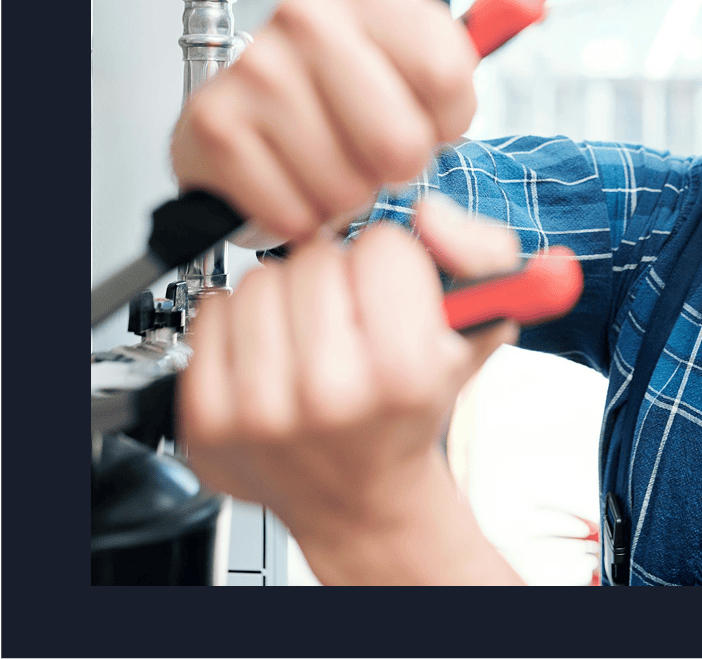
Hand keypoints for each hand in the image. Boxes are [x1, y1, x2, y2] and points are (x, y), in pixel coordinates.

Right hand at [170, 0, 563, 244]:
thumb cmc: (349, 101)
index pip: (448, 76)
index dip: (444, 121)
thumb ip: (498, 10)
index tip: (421, 115)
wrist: (259, 135)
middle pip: (401, 141)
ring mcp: (256, 68)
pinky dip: (300, 215)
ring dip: (345, 195)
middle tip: (368, 149)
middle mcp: (307, 16)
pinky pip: (293, 210)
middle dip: (395, 168)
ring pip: (347, 184)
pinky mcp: (214, 125)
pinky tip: (288, 181)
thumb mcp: (432, 56)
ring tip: (325, 162)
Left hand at [177, 194, 526, 584]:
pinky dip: (239, 323)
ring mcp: (261, 411)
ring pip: (258, 280)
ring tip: (310, 338)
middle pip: (315, 258)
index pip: (381, 246)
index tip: (394, 297)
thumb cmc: (414, 407)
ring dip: (285, 297)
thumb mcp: (478, 327)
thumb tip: (428, 215)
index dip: (392, 264)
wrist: (360, 499)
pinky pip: (211, 313)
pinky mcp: (208, 418)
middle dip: (336, 278)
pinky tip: (270, 354)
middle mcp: (328, 395)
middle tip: (351, 321)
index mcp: (404, 372)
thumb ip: (481, 251)